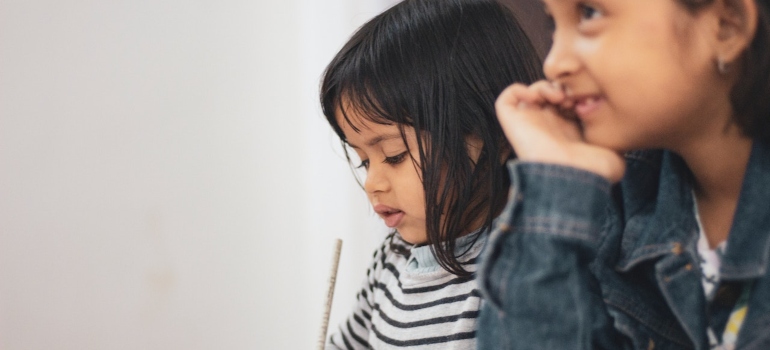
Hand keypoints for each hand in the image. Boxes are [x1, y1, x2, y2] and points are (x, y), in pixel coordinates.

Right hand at [496, 80, 625, 182]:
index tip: (589, 99)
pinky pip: (507, 98)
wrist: (573, 176)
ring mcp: (530, 124)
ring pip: (531, 92)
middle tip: (574, 96)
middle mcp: (548, 126)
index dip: (579, 92)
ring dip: (545, 86)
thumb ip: (615, 131)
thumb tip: (618, 119)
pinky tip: (538, 97)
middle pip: (551, 93)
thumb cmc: (594, 169)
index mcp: (569, 131)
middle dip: (564, 87)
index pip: (570, 101)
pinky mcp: (513, 122)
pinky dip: (520, 89)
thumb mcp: (615, 146)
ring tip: (559, 97)